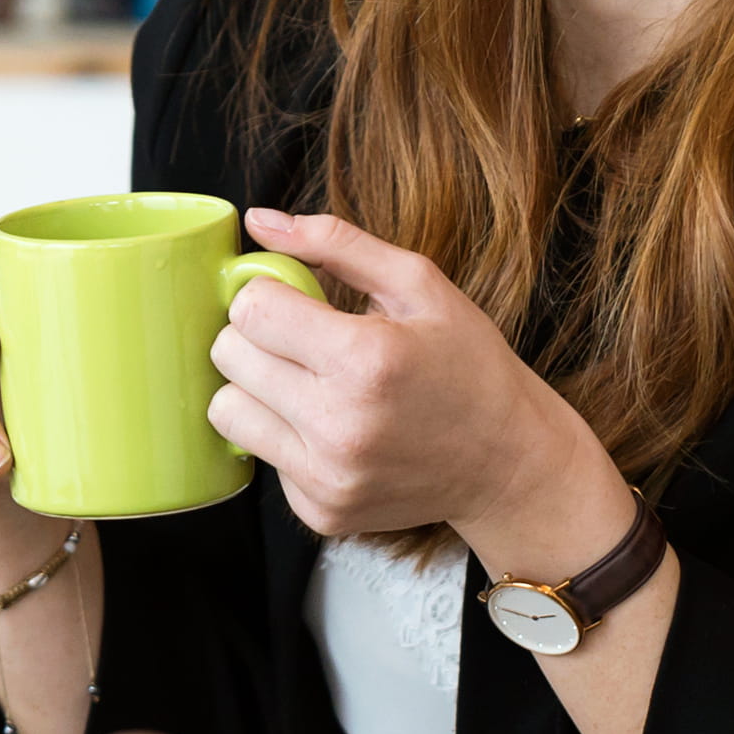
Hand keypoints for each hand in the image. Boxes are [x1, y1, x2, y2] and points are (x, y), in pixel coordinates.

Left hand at [209, 209, 586, 539]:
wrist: (507, 463)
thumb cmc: (468, 366)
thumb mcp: (420, 286)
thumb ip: (337, 244)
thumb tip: (260, 222)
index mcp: (366, 358)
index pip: (250, 309)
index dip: (266, 293)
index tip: (294, 300)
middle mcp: (340, 424)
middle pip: (228, 356)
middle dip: (256, 336)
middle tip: (302, 341)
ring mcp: (327, 476)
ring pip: (226, 411)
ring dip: (256, 389)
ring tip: (307, 385)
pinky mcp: (320, 511)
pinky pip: (260, 456)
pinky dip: (284, 437)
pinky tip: (332, 430)